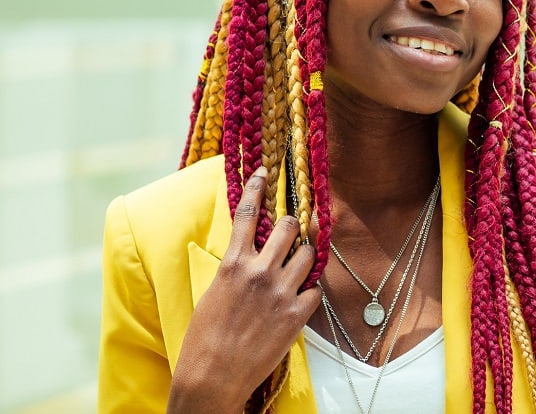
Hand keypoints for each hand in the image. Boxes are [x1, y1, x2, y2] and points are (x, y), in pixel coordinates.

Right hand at [168, 167, 321, 413]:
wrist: (212, 377)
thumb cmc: (204, 337)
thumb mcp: (213, 292)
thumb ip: (235, 268)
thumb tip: (249, 252)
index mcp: (233, 263)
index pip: (249, 213)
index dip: (259, 187)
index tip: (266, 172)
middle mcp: (259, 272)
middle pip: (290, 227)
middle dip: (295, 226)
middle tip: (294, 231)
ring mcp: (280, 292)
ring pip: (309, 255)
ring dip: (306, 257)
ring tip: (298, 265)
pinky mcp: (296, 315)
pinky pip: (316, 290)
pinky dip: (310, 291)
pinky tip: (300, 297)